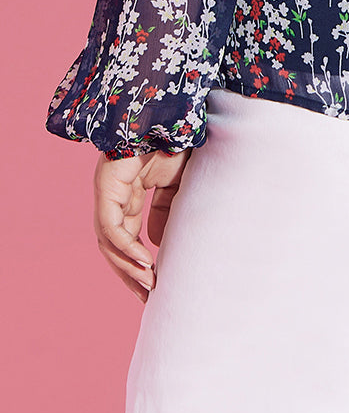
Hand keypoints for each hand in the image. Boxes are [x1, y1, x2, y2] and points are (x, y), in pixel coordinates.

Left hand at [94, 147, 191, 301]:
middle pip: (113, 246)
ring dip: (127, 267)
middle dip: (129, 273)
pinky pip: (111, 227)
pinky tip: (143, 262)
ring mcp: (107, 191)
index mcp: (127, 193)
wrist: (172, 115)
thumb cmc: (176, 140)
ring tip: (148, 285)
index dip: (138, 262)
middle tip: (148, 297)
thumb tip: (154, 244)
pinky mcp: (106, 187)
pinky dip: (125, 248)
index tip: (155, 285)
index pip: (126, 236)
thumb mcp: (178, 183)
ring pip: (108, 242)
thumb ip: (166, 212)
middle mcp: (113, 195)